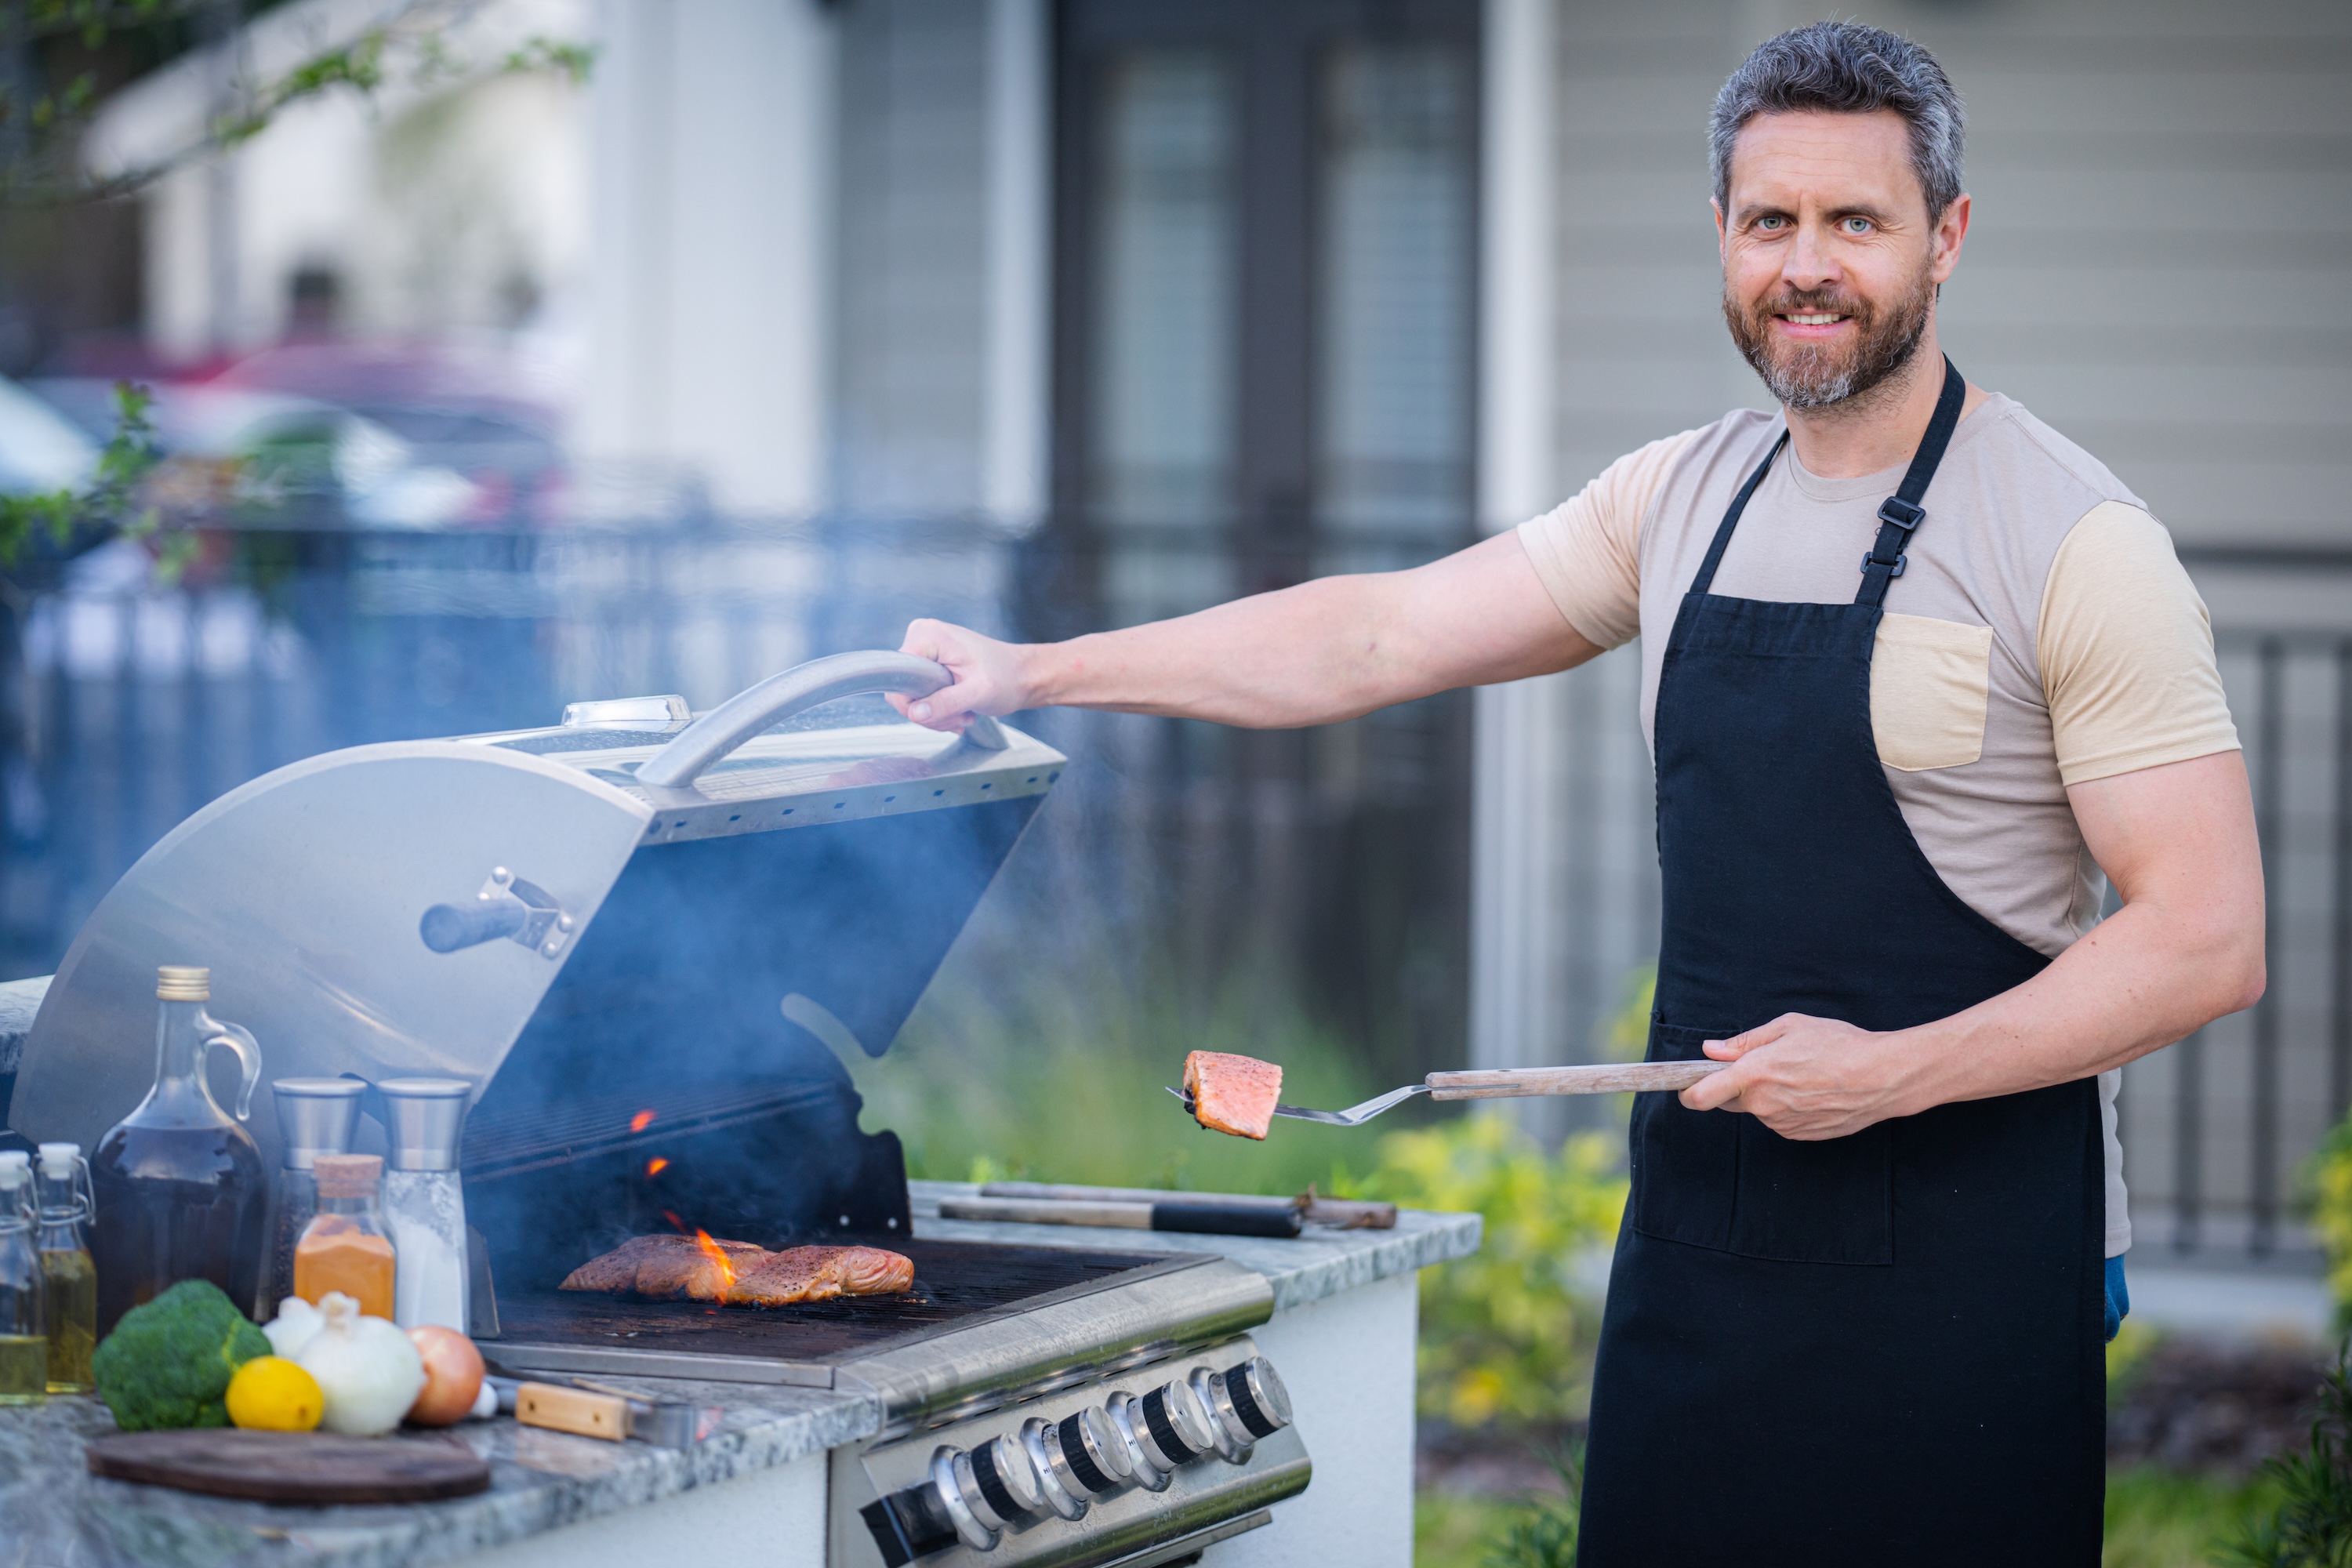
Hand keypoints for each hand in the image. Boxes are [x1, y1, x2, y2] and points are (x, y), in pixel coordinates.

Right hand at [890, 618, 1031, 732]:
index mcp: (928, 636)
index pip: (897, 678)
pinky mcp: (930, 661)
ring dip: (938, 714)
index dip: (913, 703)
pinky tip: (960, 710)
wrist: (1023, 675)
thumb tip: (916, 713)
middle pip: (903, 690)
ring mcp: (925, 649)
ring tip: (964, 713)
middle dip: (930, 712)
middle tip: (959, 716)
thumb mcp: (978, 693)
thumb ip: (945, 703)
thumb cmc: (1007, 677)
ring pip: (912, 696)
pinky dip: (939, 708)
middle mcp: (922, 636)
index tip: (941, 711)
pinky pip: (921, 693)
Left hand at [1678, 1013, 1917, 1140]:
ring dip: (1767, 1095)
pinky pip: (1780, 1120)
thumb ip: (1745, 1042)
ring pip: (1759, 1110)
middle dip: (1735, 1087)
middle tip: (1765, 1066)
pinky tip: (1812, 1090)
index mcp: (1753, 1075)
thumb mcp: (1789, 1027)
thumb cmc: (1838, 1045)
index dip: (1687, 1093)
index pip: (1702, 1095)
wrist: (1882, 1077)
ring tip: (1801, 1074)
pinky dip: (1788, 1107)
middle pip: (1729, 1101)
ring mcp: (1781, 1123)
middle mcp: (1763, 1104)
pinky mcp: (1800, 1135)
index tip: (1685, 1089)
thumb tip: (1712, 1050)